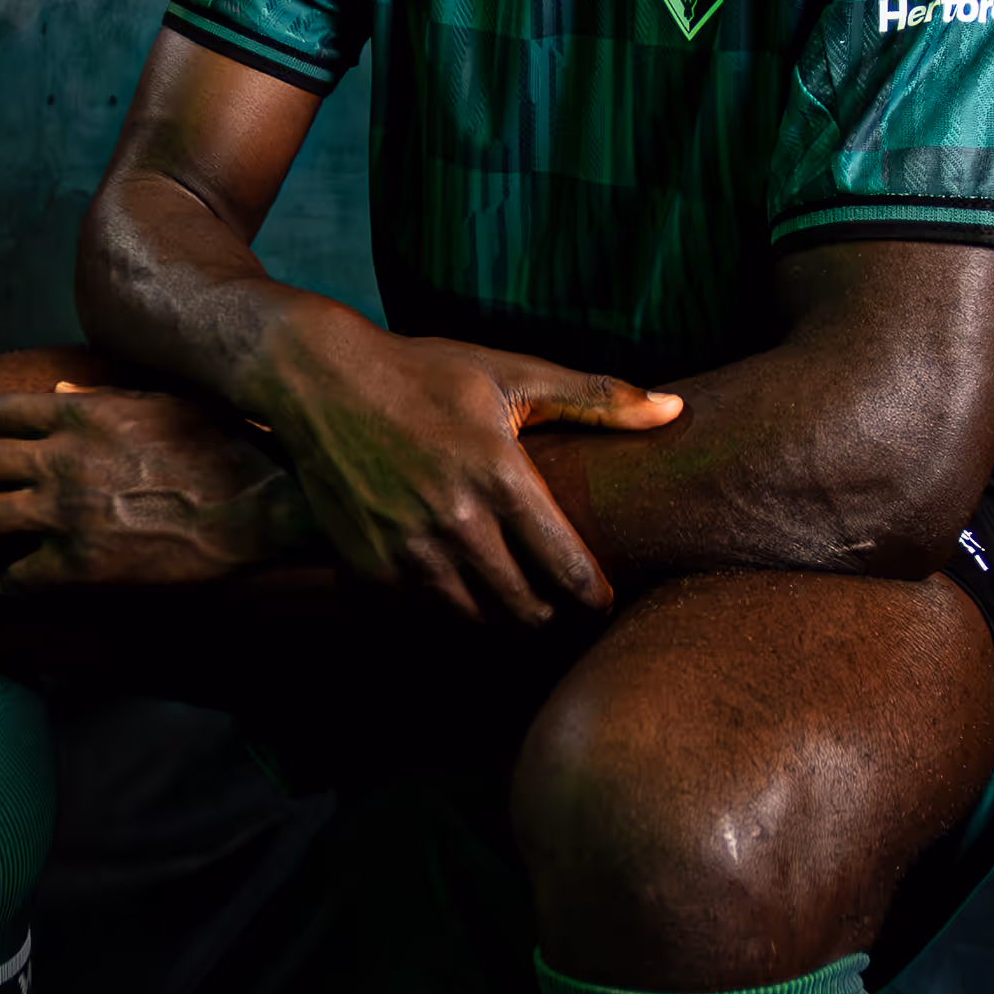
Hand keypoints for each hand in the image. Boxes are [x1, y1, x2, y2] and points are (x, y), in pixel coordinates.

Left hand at [0, 382, 305, 594]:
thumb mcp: (155, 402)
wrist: (258, 499)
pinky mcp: (83, 563)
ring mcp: (66, 512)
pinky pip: (25, 576)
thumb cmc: (217, 444)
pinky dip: (5, 583)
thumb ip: (97, 399)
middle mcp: (58, 458)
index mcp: (74, 415)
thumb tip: (55, 395)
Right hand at [262, 313, 682, 624]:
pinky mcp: (368, 565)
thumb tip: (675, 410)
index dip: (595, 598)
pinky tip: (457, 585)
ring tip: (512, 599)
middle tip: (558, 602)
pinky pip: (424, 615)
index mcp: (500, 476)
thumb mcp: (509, 374)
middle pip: (528, 610)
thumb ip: (596, 398)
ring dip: (498, 616)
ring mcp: (407, 549)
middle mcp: (455, 521)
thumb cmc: (423, 372)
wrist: (317, 380)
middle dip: (550, 613)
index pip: (570, 572)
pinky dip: (446, 609)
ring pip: (476, 621)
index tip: (601, 600)